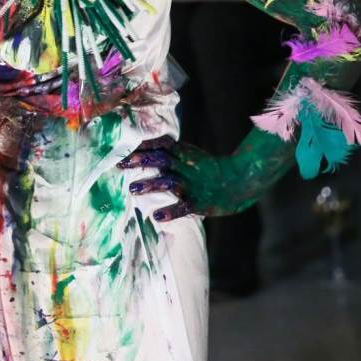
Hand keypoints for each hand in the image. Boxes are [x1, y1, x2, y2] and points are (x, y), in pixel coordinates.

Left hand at [117, 136, 236, 221]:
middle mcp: (186, 166)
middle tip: (120, 163)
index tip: (122, 147)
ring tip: (132, 188)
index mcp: (184, 154)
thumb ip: (171, 152)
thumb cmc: (208, 169)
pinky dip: (169, 211)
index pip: (160, 145)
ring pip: (169, 182)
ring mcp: (192, 184)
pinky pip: (182, 207)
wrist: (239, 181)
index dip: (142, 145)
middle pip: (161, 159)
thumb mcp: (191, 154)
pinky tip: (156, 216)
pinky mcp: (199, 202)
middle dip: (141, 160)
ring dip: (150, 184)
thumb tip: (144, 148)